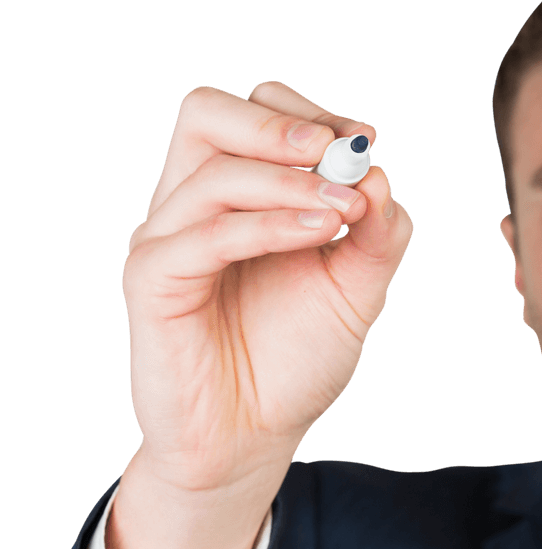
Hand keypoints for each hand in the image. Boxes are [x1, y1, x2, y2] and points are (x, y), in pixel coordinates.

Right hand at [123, 82, 412, 492]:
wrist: (254, 437)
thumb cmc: (296, 359)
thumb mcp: (357, 289)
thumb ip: (377, 234)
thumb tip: (381, 176)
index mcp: (236, 194)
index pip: (253, 112)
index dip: (310, 115)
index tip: (364, 142)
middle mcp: (192, 205)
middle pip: (206, 112)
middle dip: (280, 125)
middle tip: (341, 150)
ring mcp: (167, 240)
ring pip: (214, 173)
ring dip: (291, 182)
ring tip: (346, 211)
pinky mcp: (153, 282)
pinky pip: (205, 235)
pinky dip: (270, 226)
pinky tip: (320, 234)